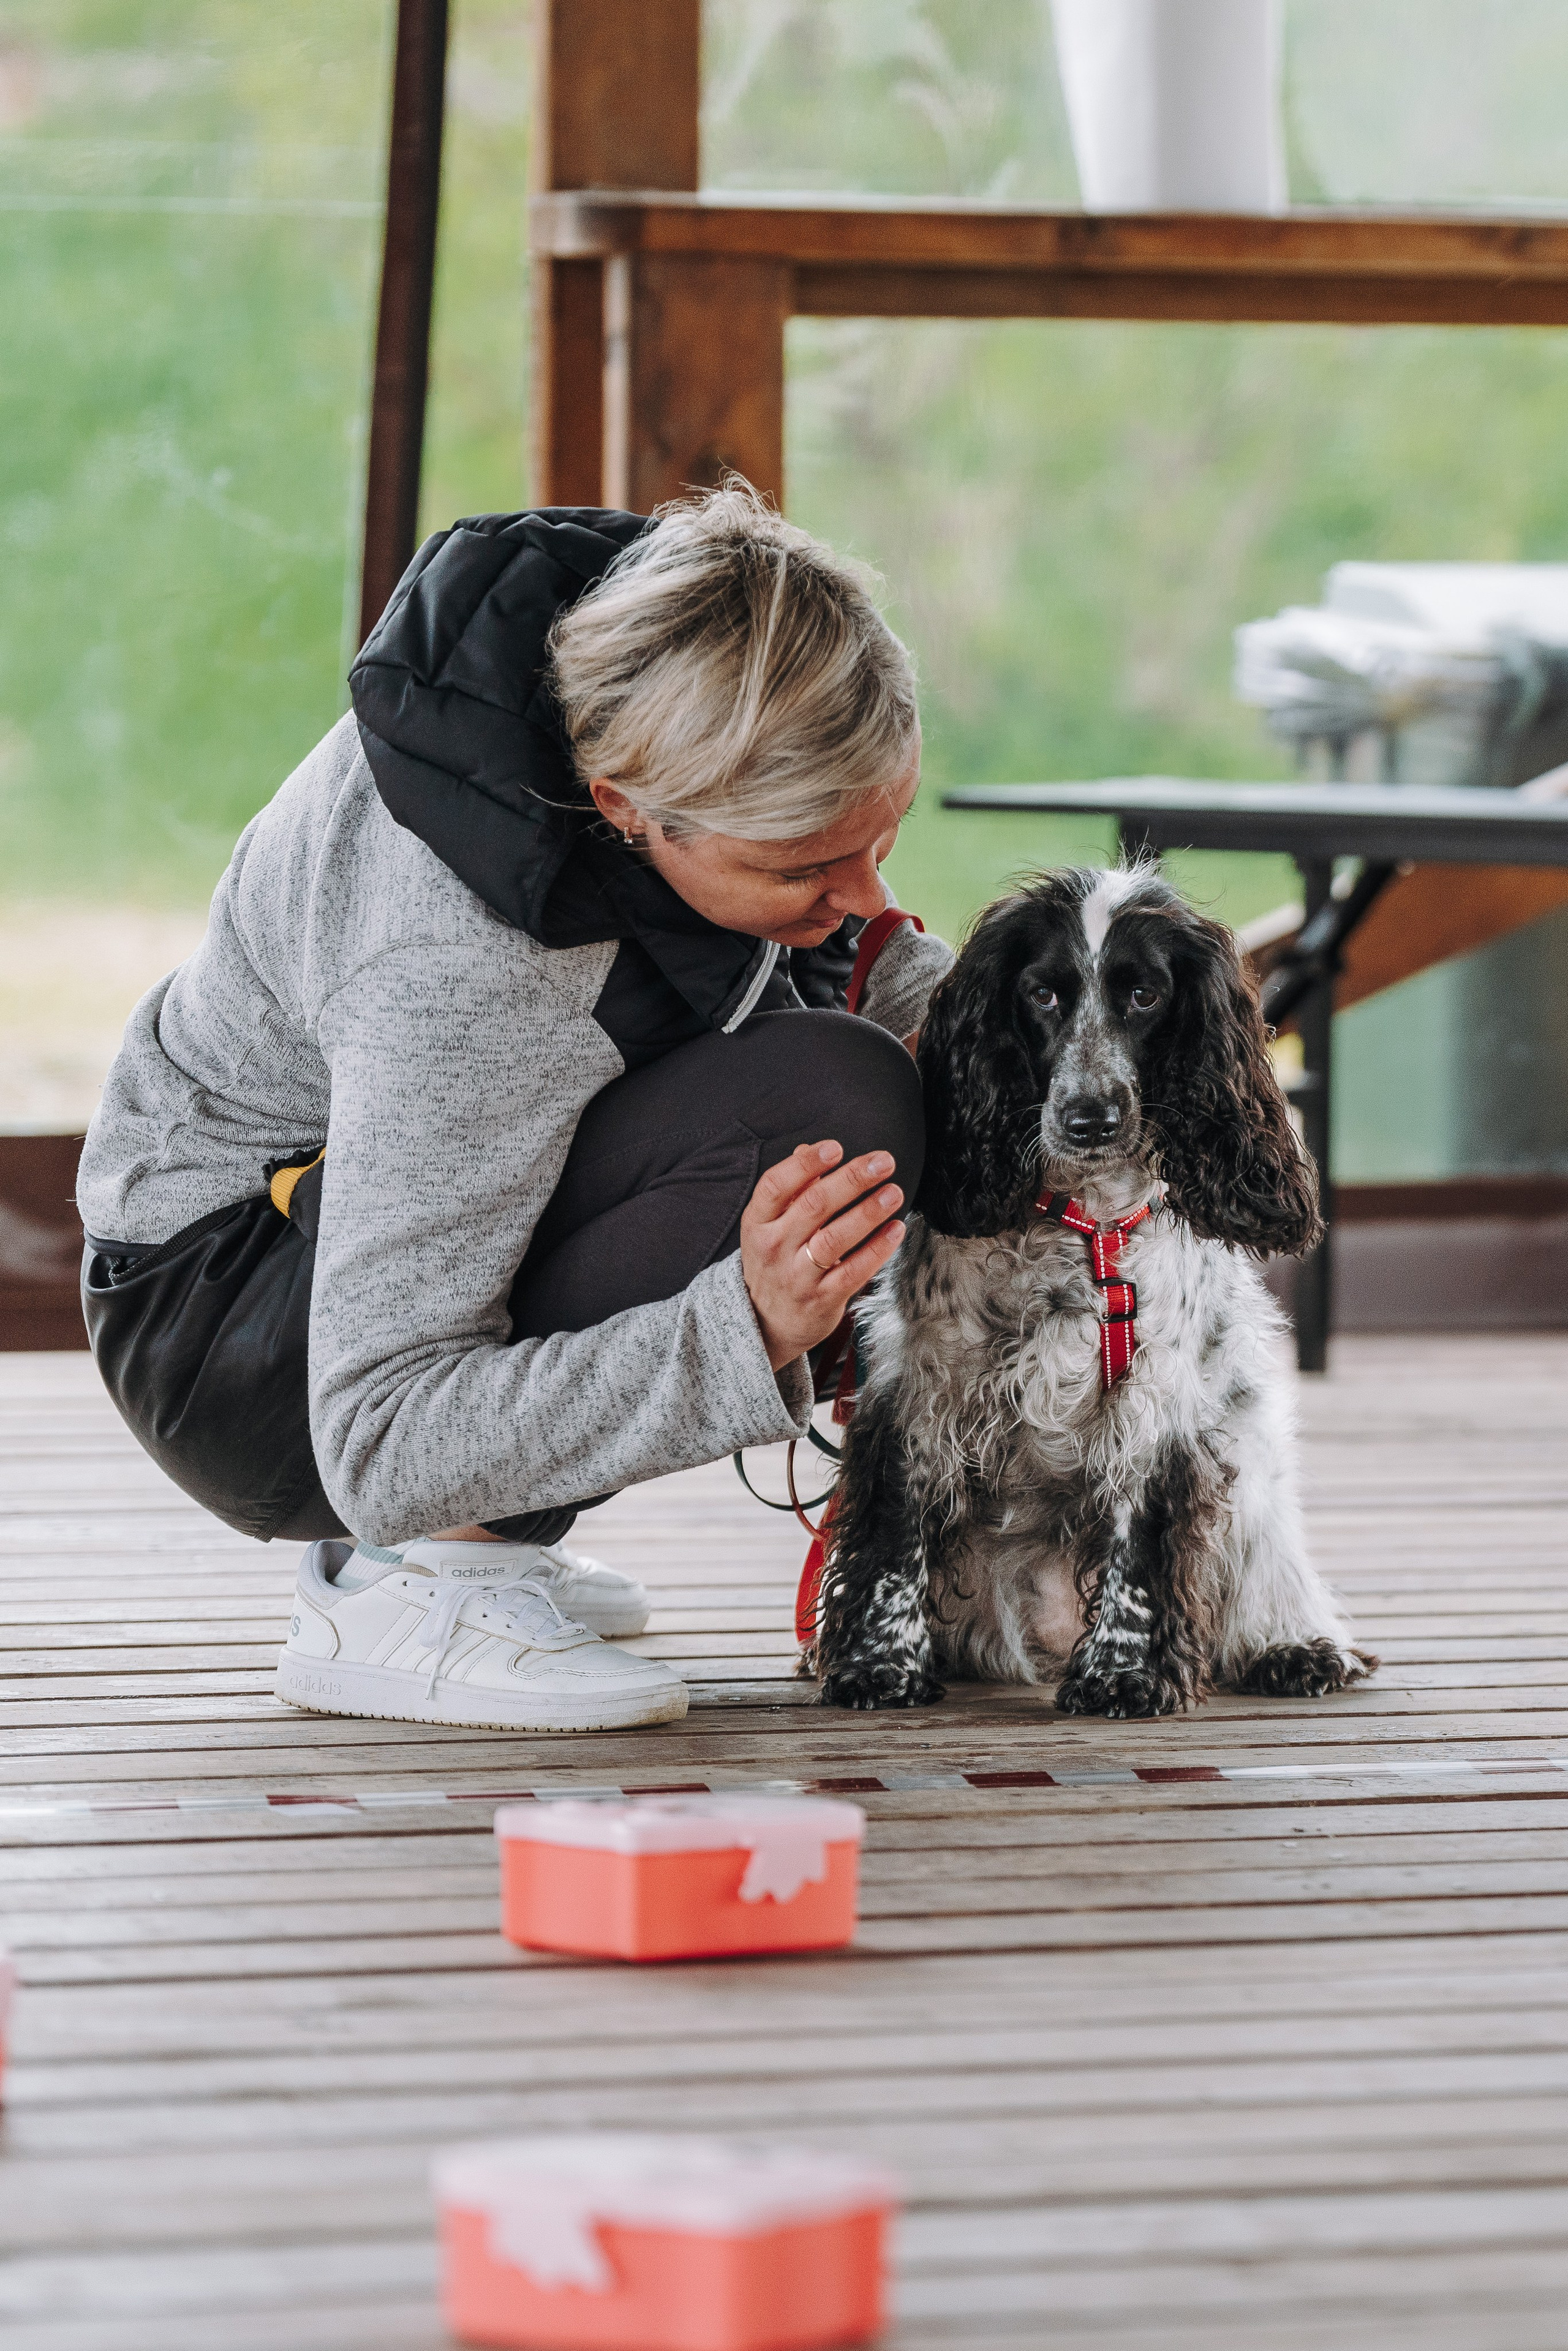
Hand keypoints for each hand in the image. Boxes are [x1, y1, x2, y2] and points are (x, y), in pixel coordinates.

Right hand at [740, 1141, 905, 1370]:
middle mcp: (774, 1247)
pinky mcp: (822, 1299)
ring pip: (835, 1239)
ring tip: (893, 1192)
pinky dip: (877, 1249)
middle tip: (883, 1161)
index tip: (835, 1148)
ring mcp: (797, 1276)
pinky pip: (854, 1270)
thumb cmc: (775, 1261)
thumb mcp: (770, 1225)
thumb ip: (791, 1189)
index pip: (776, 1185)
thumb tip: (808, 1149)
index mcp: (758, 1222)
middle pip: (814, 1206)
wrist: (766, 1322)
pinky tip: (895, 1229)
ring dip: (868, 1212)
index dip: (805, 1164)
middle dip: (852, 1179)